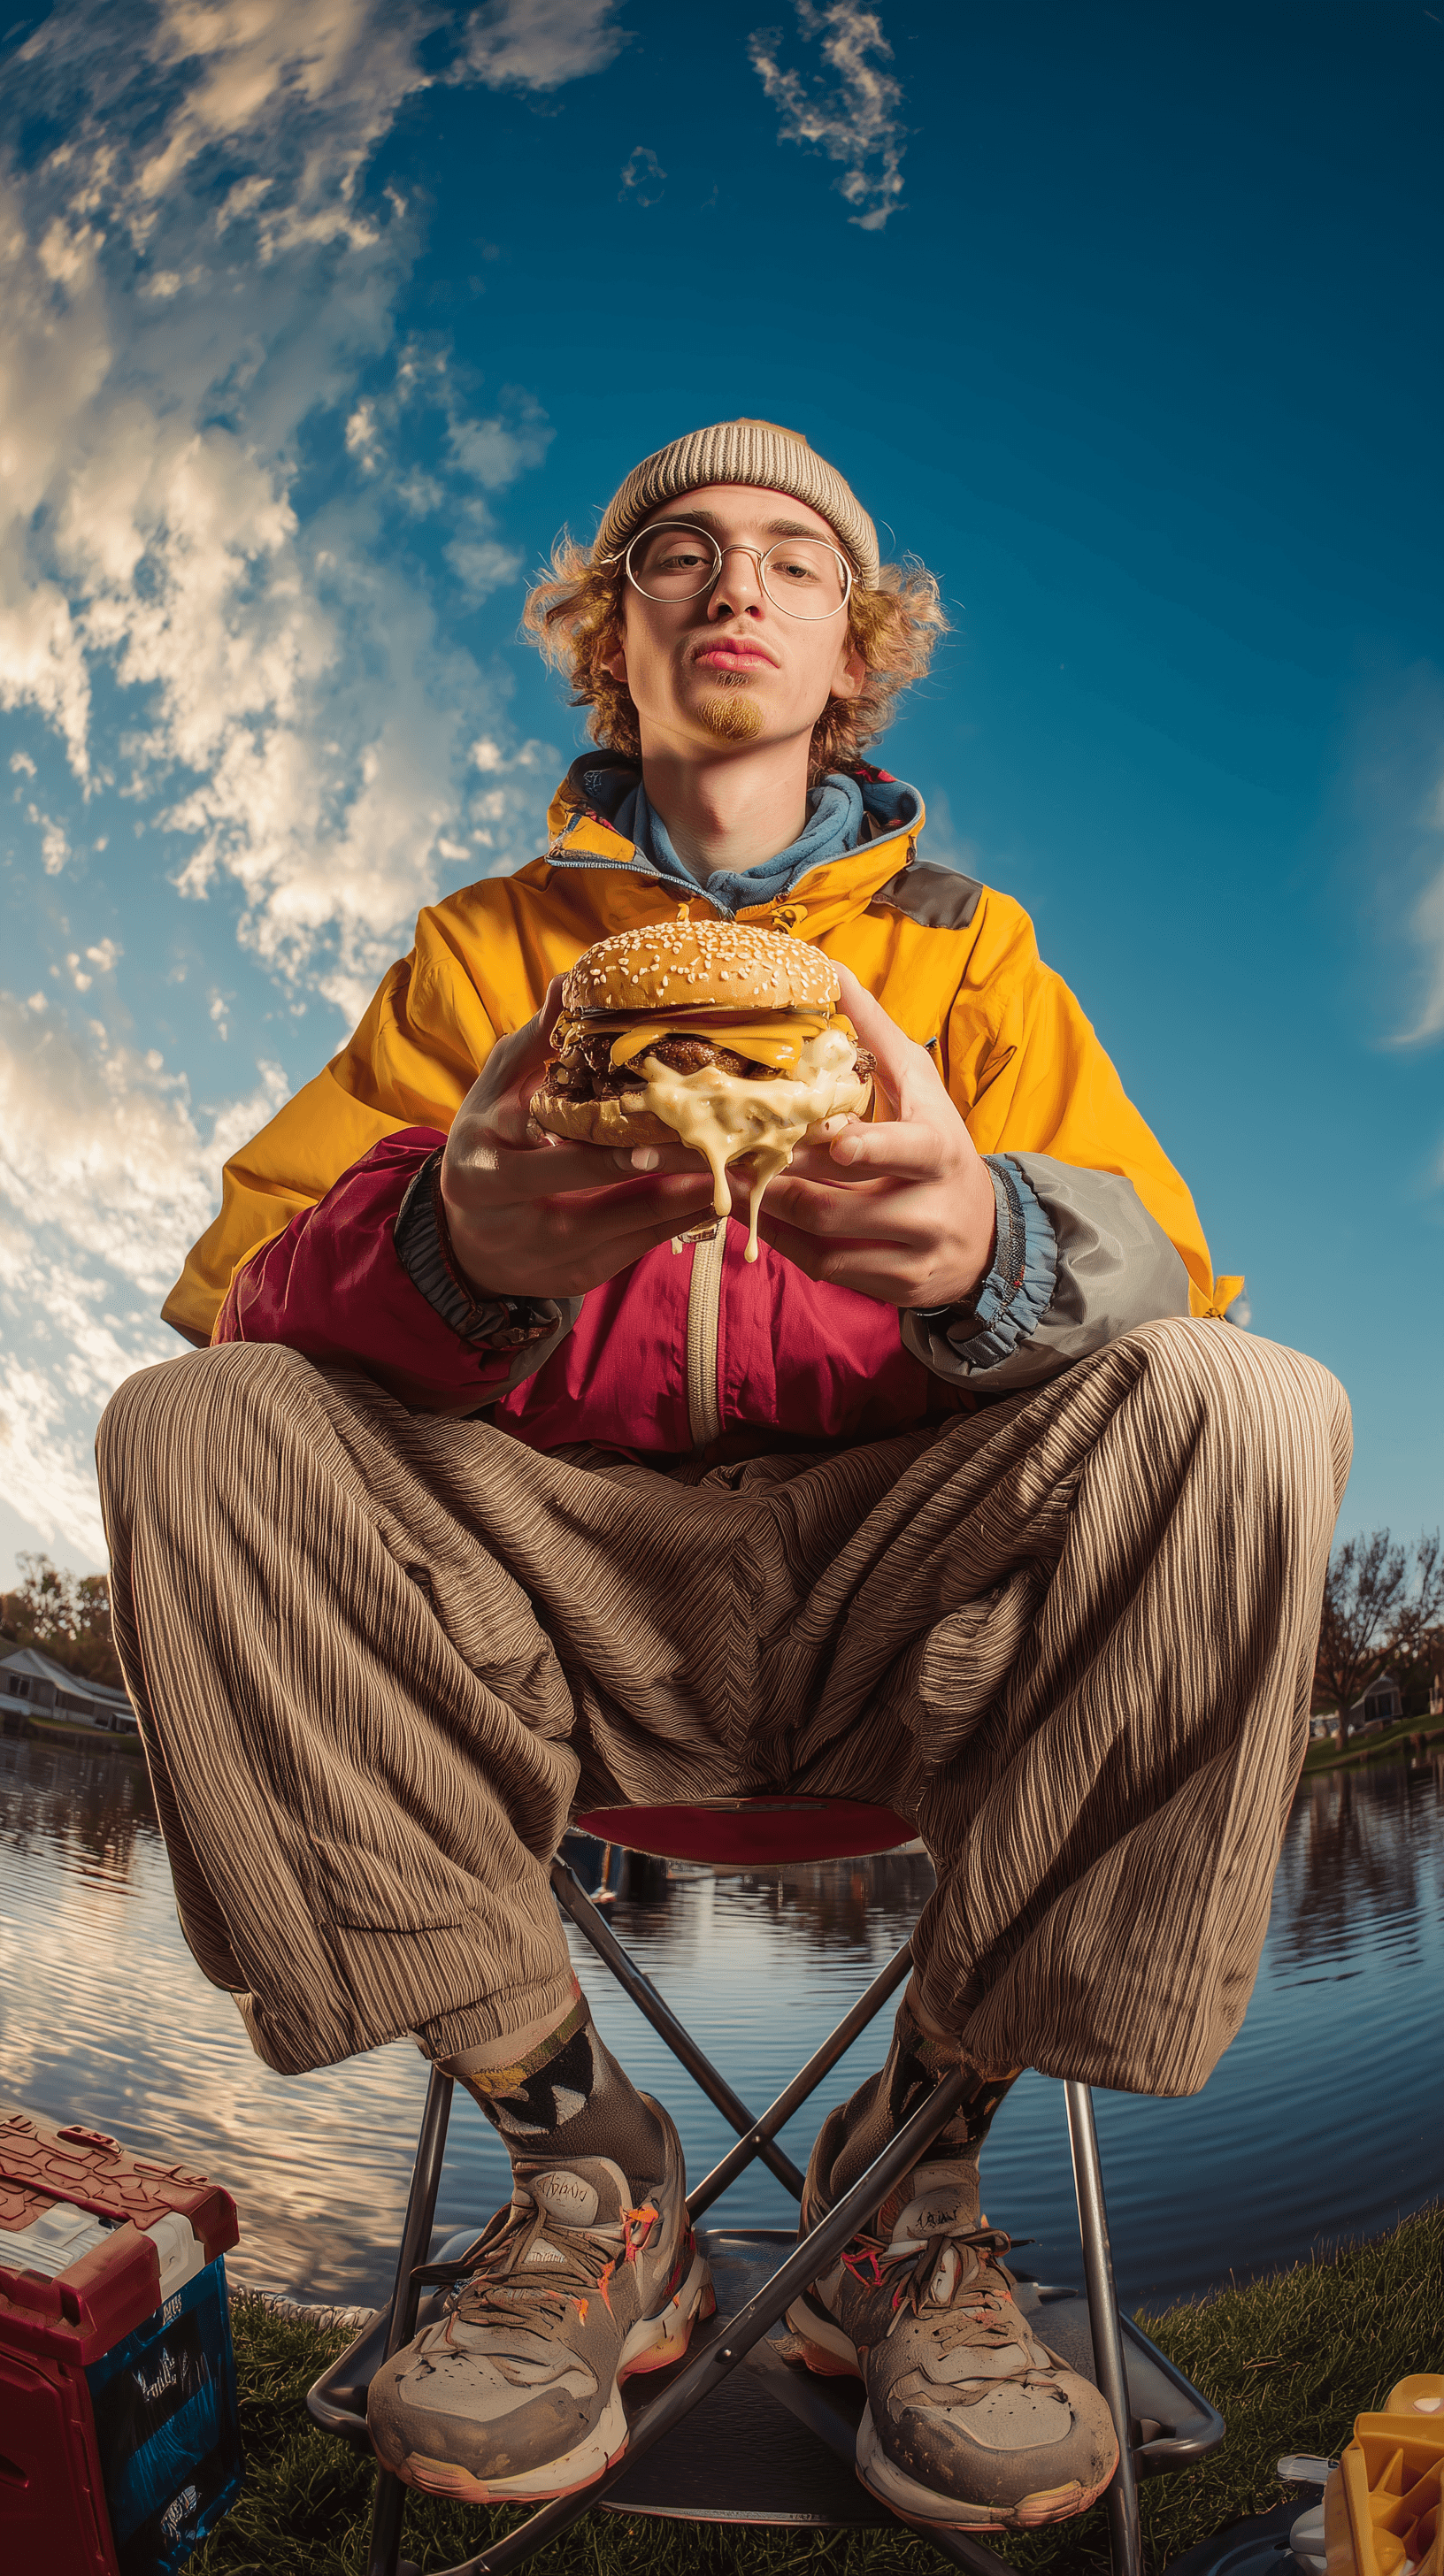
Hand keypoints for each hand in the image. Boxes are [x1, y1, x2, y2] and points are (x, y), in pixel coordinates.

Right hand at [439, 979, 719, 1296]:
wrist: (462, 1236)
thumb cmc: (488, 1144)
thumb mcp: (496, 1093)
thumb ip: (534, 1045)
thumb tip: (566, 981)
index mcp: (483, 1164)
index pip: (551, 1153)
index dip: (607, 1151)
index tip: (664, 1127)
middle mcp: (507, 1217)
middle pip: (591, 1199)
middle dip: (658, 1176)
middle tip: (716, 1150)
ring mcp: (538, 1255)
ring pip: (620, 1233)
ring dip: (679, 1205)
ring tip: (735, 1177)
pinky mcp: (570, 1279)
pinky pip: (630, 1253)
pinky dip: (672, 1227)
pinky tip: (712, 1202)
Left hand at [724, 962, 998, 1308]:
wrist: (986, 1237)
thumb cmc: (939, 1145)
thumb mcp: (919, 1086)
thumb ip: (874, 1031)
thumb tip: (829, 968)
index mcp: (937, 1149)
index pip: (906, 1150)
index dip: (872, 1148)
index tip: (839, 1142)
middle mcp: (929, 1206)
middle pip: (835, 1203)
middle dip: (769, 1181)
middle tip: (714, 1159)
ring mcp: (912, 1254)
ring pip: (822, 1243)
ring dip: (766, 1214)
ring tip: (719, 1185)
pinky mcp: (895, 1288)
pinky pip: (826, 1269)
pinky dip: (784, 1243)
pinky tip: (754, 1217)